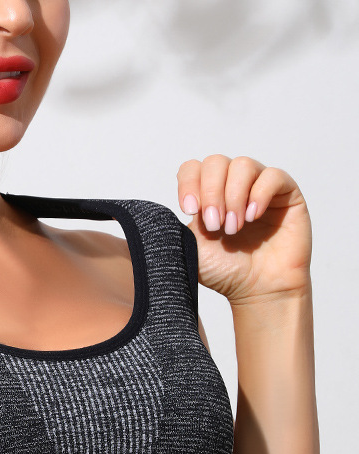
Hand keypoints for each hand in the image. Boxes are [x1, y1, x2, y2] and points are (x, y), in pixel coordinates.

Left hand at [177, 155, 312, 306]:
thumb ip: (177, 224)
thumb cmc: (226, 271)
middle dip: (211, 192)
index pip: (193, 168)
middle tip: (214, 225)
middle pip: (216, 162)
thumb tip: (166, 208)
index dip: (188, 183)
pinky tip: (253, 217)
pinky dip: (259, 194)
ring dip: (233, 196)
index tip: (190, 210)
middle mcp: (233, 186)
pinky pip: (273, 176)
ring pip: (242, 165)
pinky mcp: (287, 195)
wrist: (257, 291)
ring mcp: (260, 188)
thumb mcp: (190, 246)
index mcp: (207, 194)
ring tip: (233, 227)